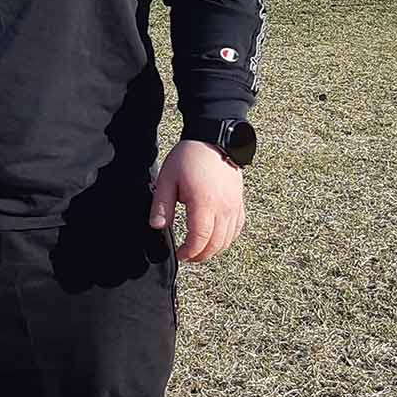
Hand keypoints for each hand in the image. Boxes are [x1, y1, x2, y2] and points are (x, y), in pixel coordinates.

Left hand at [149, 140, 246, 262]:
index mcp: (204, 203)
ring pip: (229, 239)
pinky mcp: (239, 203)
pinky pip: (237, 228)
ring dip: (215, 249)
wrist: (213, 140)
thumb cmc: (189, 157)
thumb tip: (157, 226)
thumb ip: (162, 205)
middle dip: (201, 255)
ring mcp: (234, 206)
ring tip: (199, 250)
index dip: (190, 251)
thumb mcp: (167, 179)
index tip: (180, 255)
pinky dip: (227, 239)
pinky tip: (216, 239)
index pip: (200, 238)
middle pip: (216, 243)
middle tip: (188, 256)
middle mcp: (224, 208)